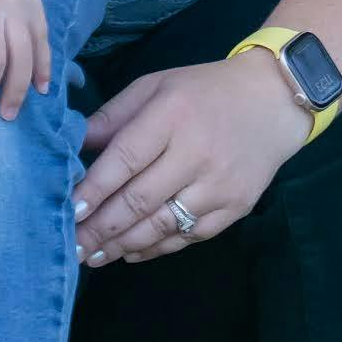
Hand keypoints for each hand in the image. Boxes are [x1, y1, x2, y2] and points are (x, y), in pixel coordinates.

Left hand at [73, 51, 307, 264]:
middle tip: (71, 245)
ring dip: (122, 244)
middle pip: (139, 199)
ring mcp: (219, 184)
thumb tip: (71, 147)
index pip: (125, 159)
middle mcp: (197, 153)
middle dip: (99, 227)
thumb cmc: (205, 91)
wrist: (274, 101)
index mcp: (172, 115)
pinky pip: (189, 236)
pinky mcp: (236, 207)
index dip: (94, 188)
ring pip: (162, 224)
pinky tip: (129, 252)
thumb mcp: (156, 86)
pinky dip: (155, 248)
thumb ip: (113, 117)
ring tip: (93, 255)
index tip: (68, 210)